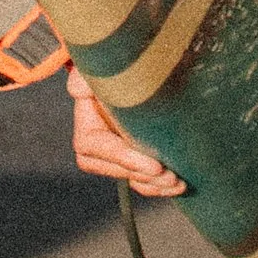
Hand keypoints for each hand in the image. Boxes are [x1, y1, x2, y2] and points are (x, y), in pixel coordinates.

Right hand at [68, 66, 184, 196]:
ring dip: (156, 185)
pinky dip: (158, 186)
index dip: (125, 158)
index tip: (154, 165)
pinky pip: (142, 181)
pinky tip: (178, 186)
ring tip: (179, 183)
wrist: (135, 75)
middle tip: (171, 175)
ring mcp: (117, 158)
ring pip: (132, 178)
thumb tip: (78, 89)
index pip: (99, 148)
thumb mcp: (99, 71)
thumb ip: (84, 79)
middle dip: (144, 175)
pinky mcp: (133, 161)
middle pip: (117, 169)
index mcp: (87, 130)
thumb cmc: (115, 72)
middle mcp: (99, 150)